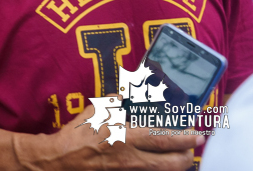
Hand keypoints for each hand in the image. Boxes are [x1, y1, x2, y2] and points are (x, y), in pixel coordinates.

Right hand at [26, 95, 198, 170]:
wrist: (62, 158)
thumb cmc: (78, 134)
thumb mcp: (95, 110)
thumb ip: (114, 101)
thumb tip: (126, 95)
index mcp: (126, 136)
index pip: (163, 139)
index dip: (185, 138)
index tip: (196, 132)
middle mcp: (132, 157)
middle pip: (172, 163)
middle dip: (188, 154)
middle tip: (194, 144)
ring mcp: (130, 169)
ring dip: (177, 162)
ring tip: (182, 153)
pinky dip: (160, 166)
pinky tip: (159, 159)